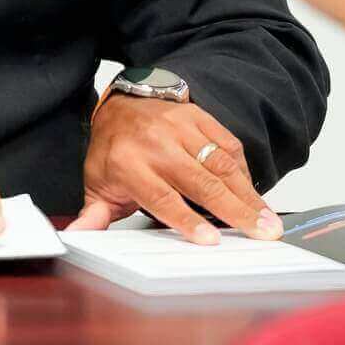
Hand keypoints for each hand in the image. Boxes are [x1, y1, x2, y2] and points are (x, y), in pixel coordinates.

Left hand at [70, 94, 280, 244]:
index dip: (187, 219)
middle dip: (234, 210)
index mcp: (128, 164)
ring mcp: (180, 128)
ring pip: (221, 164)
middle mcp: (156, 144)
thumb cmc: (114, 150)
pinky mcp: (200, 118)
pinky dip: (245, 170)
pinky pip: (228, 145)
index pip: (162, 197)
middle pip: (200, 182)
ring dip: (248, 194)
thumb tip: (76, 237)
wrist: (123, 103)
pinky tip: (255, 194)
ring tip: (268, 220)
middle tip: (260, 234)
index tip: (210, 240)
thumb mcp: (97, 183)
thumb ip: (94, 214)